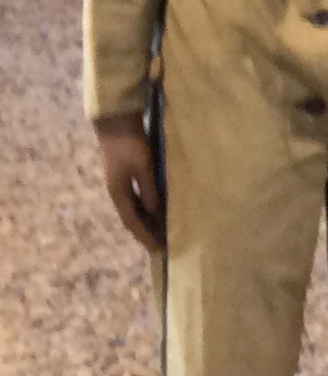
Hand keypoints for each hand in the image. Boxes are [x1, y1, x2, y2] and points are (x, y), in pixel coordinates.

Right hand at [93, 115, 162, 250]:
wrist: (116, 125)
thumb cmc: (131, 146)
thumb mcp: (143, 168)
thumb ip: (149, 190)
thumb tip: (155, 212)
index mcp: (119, 194)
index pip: (133, 222)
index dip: (146, 236)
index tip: (158, 249)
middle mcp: (117, 193)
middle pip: (132, 219)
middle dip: (146, 233)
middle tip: (162, 245)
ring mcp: (120, 186)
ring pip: (134, 210)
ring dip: (146, 222)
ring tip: (161, 232)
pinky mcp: (125, 177)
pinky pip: (136, 200)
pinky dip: (146, 210)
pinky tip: (155, 211)